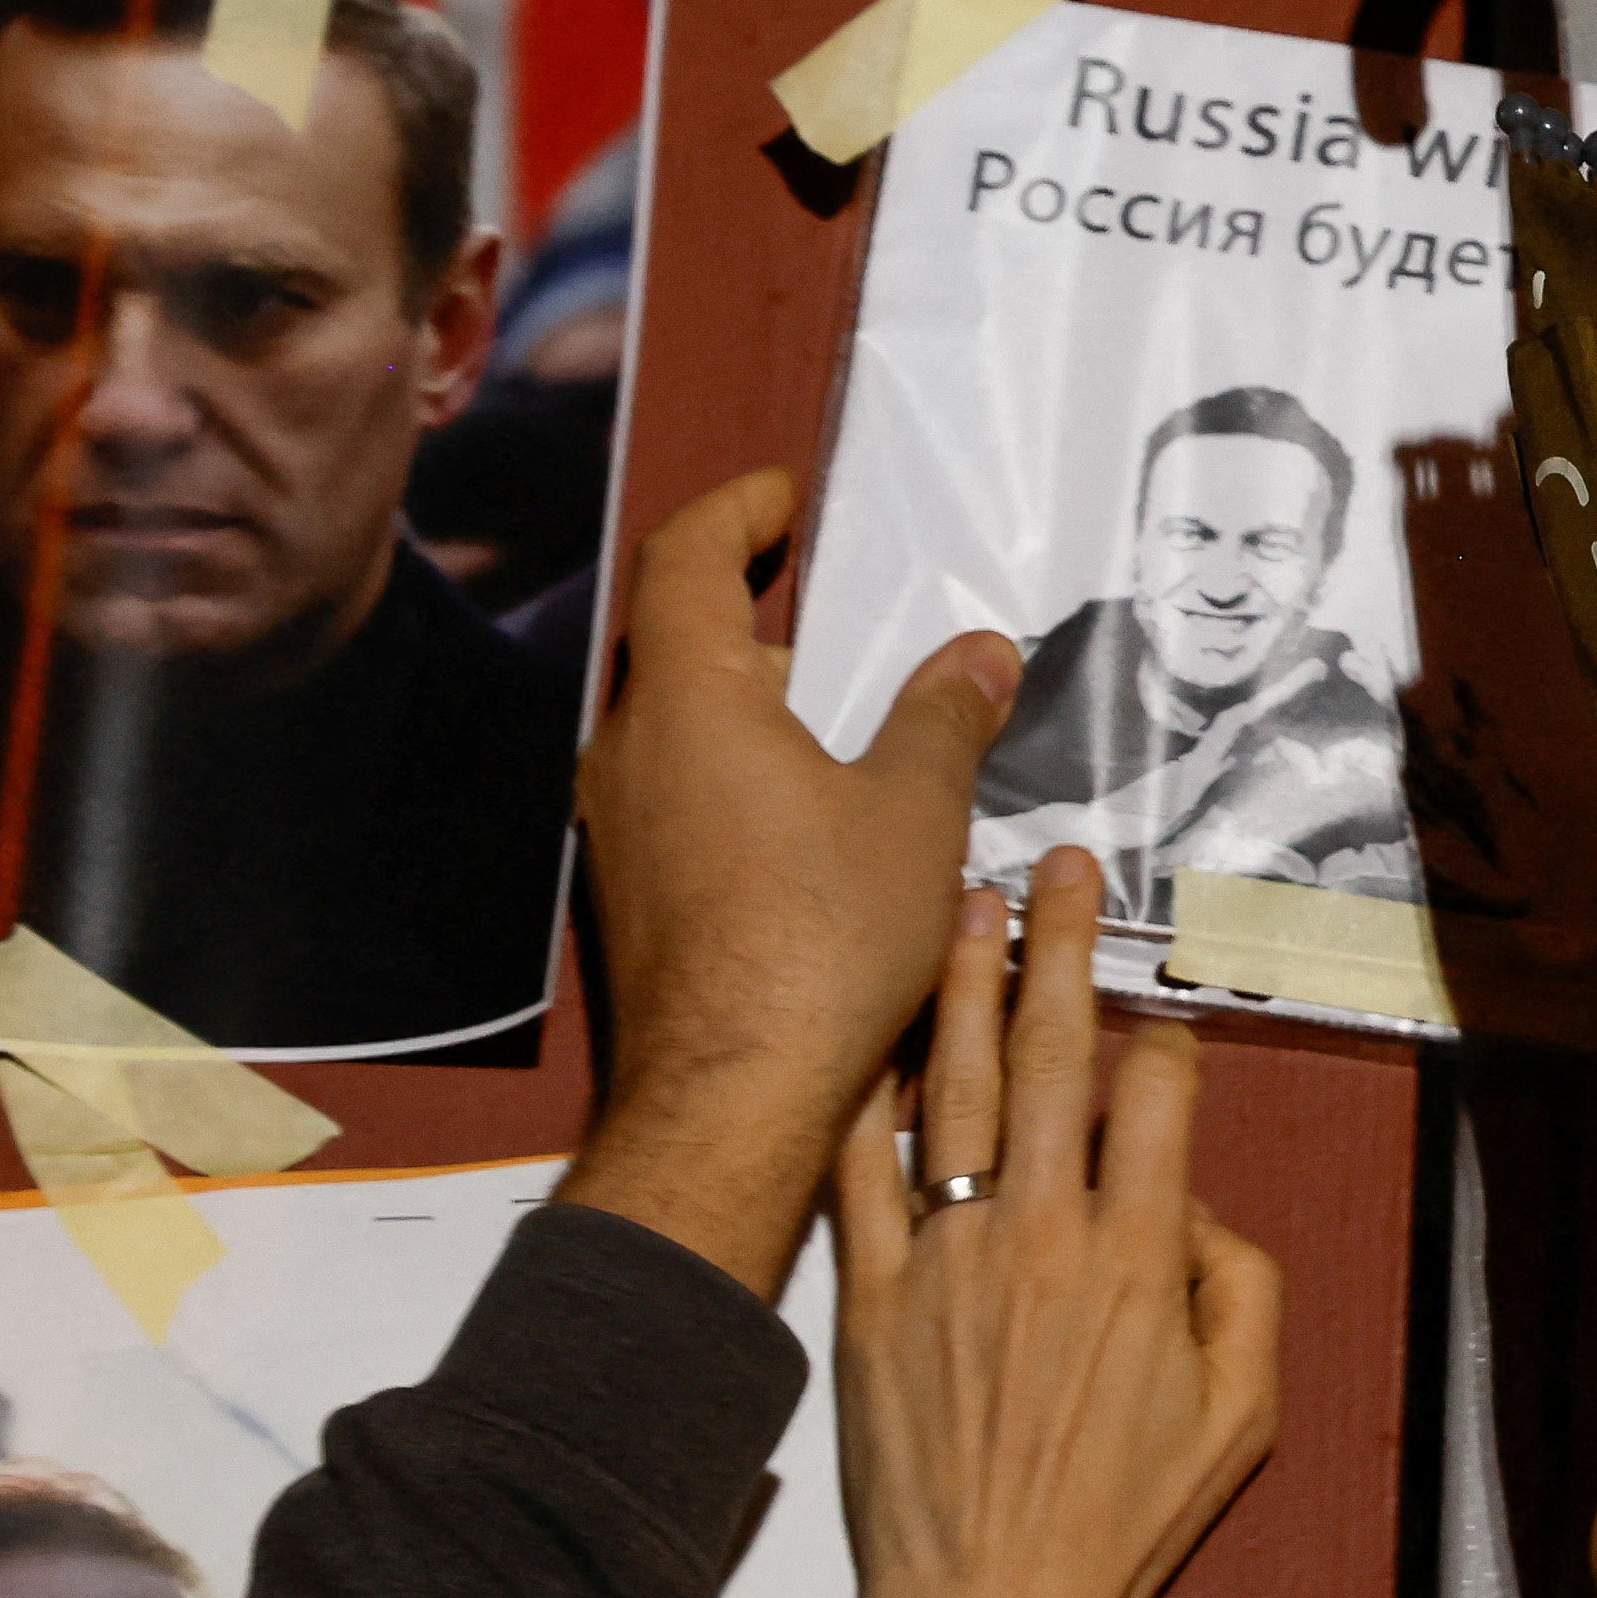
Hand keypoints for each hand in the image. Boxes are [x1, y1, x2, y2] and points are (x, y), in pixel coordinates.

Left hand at [561, 471, 1022, 1293]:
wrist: (730, 1099)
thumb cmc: (820, 944)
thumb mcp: (914, 814)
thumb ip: (945, 719)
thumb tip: (979, 656)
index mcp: (688, 701)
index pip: (686, 558)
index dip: (735, 511)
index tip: (782, 498)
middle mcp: (628, 751)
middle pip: (681, 643)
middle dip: (762, 617)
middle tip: (841, 616)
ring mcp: (617, 826)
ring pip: (683, 728)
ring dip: (759, 707)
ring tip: (854, 728)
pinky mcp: (632, 891)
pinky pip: (683, 796)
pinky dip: (744, 775)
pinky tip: (820, 823)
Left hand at [824, 849, 1283, 1597]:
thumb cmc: (1122, 1527)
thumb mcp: (1244, 1415)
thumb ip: (1242, 1290)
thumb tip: (1199, 1212)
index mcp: (1143, 1259)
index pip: (1157, 1096)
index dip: (1166, 1040)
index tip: (1161, 1026)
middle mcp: (1044, 1234)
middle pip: (1056, 1052)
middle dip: (1059, 943)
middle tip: (1057, 864)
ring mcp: (947, 1258)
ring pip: (956, 1086)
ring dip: (963, 983)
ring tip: (965, 904)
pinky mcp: (868, 1294)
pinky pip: (860, 1169)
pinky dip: (864, 1093)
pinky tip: (868, 1032)